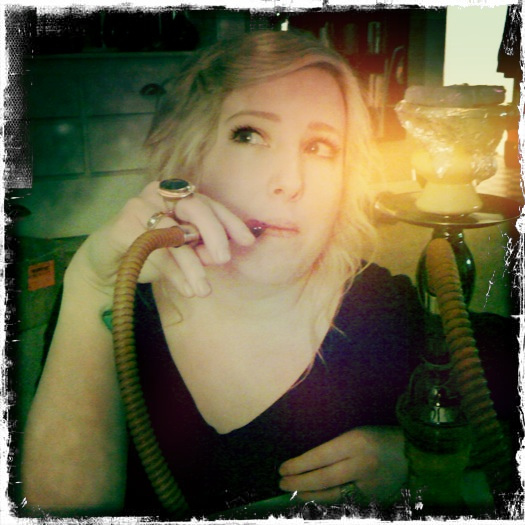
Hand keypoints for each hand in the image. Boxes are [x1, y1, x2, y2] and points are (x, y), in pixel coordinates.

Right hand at [71, 181, 254, 296]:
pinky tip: (186, 288)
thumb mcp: (183, 252)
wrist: (107, 266)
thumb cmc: (150, 253)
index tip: (248, 242)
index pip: (210, 204)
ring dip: (192, 264)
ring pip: (174, 232)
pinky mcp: (121, 225)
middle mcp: (158, 194)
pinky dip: (172, 271)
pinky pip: (154, 250)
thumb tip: (219, 255)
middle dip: (214, 233)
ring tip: (203, 290)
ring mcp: (138, 206)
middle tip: (223, 260)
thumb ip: (202, 249)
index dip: (230, 222)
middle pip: (195, 207)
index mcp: (177, 196)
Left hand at [279, 426, 406, 506]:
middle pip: (324, 478)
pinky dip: (327, 501)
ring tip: (293, 492)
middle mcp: (362, 464)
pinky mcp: (375, 500)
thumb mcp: (354, 434)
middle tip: (282, 483)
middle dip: (299, 482)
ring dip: (309, 495)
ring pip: (333, 495)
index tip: (282, 468)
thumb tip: (306, 463)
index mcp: (356, 442)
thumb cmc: (377, 438)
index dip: (298, 465)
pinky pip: (346, 502)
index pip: (320, 456)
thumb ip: (333, 449)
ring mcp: (370, 485)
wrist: (413, 453)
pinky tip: (314, 499)